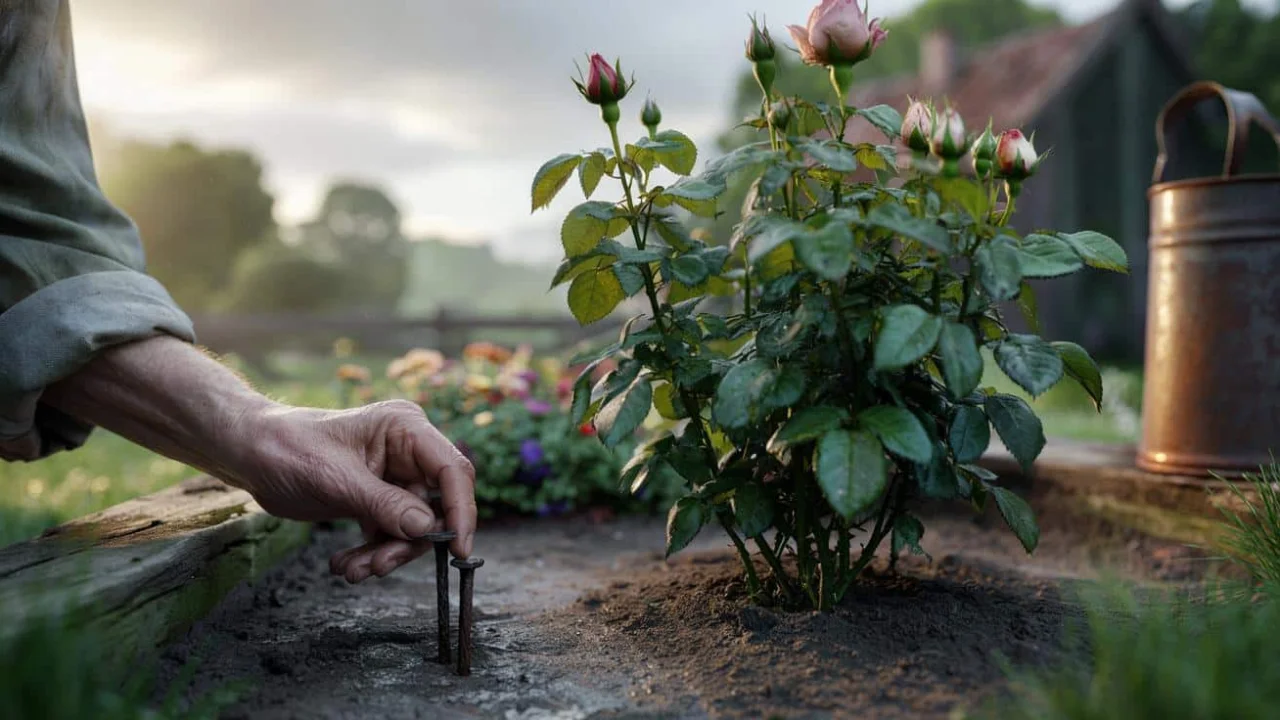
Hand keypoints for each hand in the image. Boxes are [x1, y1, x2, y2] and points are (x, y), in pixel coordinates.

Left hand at [241, 400, 476, 582]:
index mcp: (405, 428)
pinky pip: (389, 532)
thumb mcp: (337, 479)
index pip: (452, 469)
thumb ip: (385, 504)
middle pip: (434, 505)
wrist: (250, 453)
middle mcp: (407, 451)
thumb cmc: (288, 448)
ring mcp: (393, 476)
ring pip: (412, 526)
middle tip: (378, 566)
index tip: (457, 550)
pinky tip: (344, 563)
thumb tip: (428, 529)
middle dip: (409, 542)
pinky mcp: (376, 497)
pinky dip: (371, 552)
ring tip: (352, 569)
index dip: (460, 510)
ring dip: (385, 553)